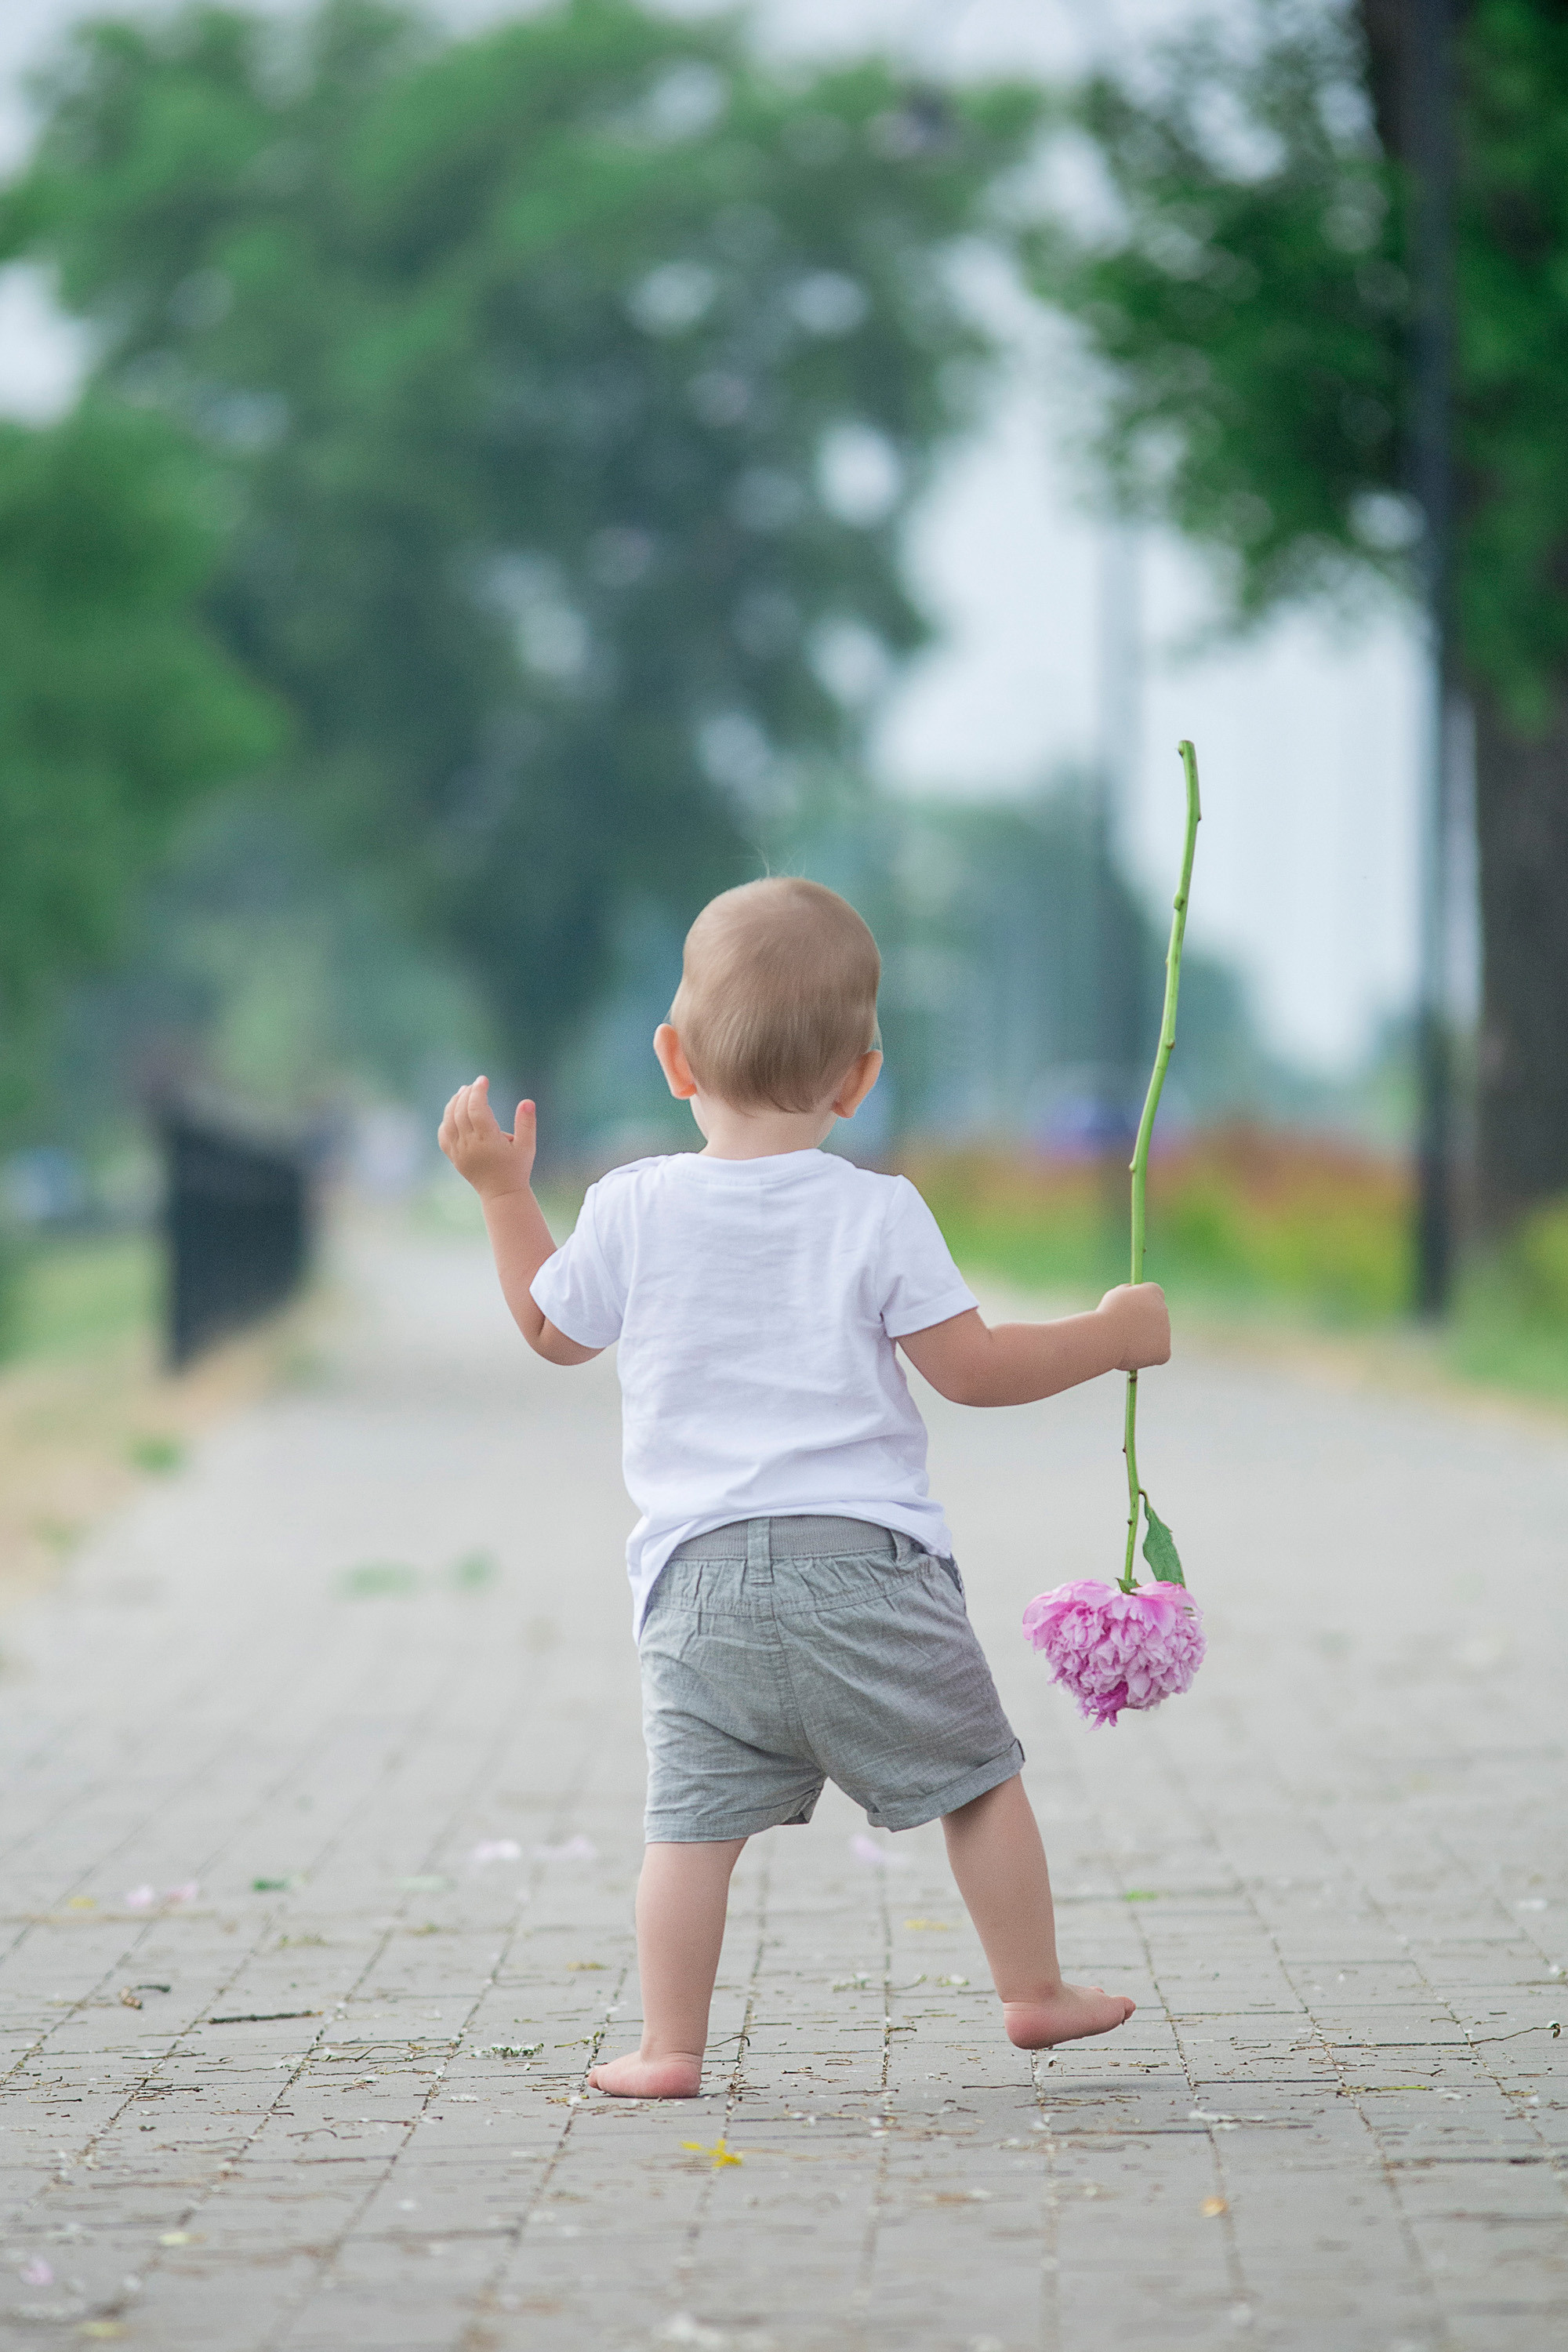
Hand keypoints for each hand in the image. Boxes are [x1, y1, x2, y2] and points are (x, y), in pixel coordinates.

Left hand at [437, 1077, 536, 1200]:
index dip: (478, 1092)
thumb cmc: (517, 1168)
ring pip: (449, 1121)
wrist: (501, 1194)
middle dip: (467, 1094)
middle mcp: (470, 1146)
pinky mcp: (454, 1157)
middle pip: (461, 1112)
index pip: (477, 1109)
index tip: (483, 1080)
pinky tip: (453, 1111)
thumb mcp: (527, 1146)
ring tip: (463, 1092)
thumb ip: (527, 1123)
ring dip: (454, 1103)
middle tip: (475, 1084)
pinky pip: (443, 1135)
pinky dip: (446, 1120)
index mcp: (488, 1141)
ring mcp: (459, 1152)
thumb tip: (527, 1102)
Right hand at [1096, 1281, 1169, 1371]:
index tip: (1133, 1310)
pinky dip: (1145, 1357)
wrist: (1106, 1335)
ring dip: (1142, 1341)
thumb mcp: (1114, 1296)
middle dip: (1143, 1324)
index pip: (1154, 1294)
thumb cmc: (1106, 1316)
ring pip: (1154, 1338)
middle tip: (1124, 1331)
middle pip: (1155, 1317)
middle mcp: (1163, 1309)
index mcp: (1152, 1292)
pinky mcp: (1164, 1351)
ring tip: (1122, 1342)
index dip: (1142, 1303)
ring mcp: (1166, 1331)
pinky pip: (1156, 1355)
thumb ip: (1127, 1294)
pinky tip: (1131, 1354)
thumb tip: (1131, 1297)